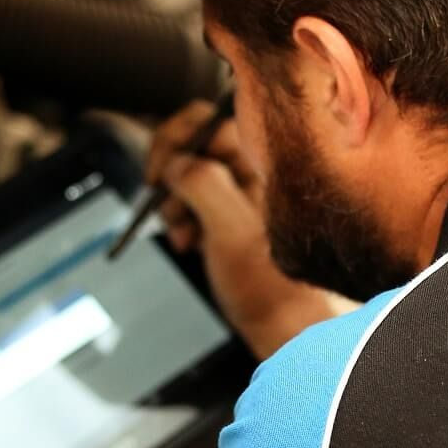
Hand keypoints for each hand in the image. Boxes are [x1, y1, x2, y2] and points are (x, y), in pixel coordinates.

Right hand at [147, 100, 346, 357]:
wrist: (287, 329)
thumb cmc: (272, 287)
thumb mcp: (233, 231)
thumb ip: (204, 183)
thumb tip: (176, 161)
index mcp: (266, 159)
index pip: (209, 118)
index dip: (177, 137)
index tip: (160, 170)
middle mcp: (255, 167)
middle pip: (194, 142)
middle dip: (172, 174)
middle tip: (165, 204)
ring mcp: (242, 190)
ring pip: (189, 172)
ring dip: (174, 201)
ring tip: (183, 233)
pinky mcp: (230, 213)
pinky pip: (194, 198)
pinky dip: (182, 217)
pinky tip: (188, 242)